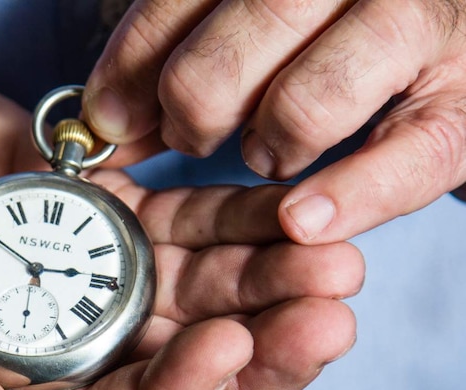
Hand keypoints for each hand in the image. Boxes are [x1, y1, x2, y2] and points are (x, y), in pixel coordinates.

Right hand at [0, 77, 362, 389]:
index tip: (226, 350)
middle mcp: (56, 356)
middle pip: (177, 370)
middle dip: (258, 347)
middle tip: (327, 306)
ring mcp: (85, 286)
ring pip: (196, 298)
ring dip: (266, 280)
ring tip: (332, 250)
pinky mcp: (102, 223)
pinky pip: (182, 226)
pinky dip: (236, 218)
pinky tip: (287, 202)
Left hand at [84, 0, 465, 243]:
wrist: (461, 13)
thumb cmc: (346, 15)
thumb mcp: (266, 5)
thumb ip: (187, 42)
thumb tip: (107, 116)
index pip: (172, 6)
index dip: (129, 72)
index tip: (110, 117)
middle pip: (217, 69)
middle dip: (191, 116)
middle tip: (197, 132)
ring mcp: (417, 26)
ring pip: (298, 108)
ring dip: (266, 149)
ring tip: (272, 150)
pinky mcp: (465, 105)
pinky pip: (401, 161)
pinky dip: (346, 198)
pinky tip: (302, 221)